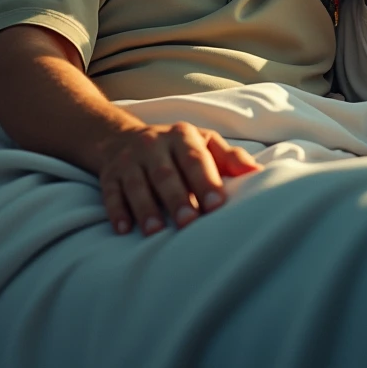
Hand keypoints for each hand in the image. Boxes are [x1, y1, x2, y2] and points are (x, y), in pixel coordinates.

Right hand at [96, 122, 260, 235]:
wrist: (123, 138)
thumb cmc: (177, 147)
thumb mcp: (203, 143)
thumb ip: (230, 157)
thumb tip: (258, 172)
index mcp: (182, 136)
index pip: (195, 159)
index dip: (206, 181)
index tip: (217, 204)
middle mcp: (154, 145)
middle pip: (166, 174)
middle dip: (177, 198)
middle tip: (189, 222)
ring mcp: (129, 160)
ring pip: (137, 184)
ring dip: (146, 208)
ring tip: (155, 231)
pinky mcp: (109, 175)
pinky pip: (111, 193)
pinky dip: (117, 211)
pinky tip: (124, 229)